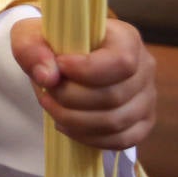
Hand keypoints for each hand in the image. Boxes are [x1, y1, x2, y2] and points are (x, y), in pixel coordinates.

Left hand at [10, 16, 156, 149]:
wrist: (60, 62)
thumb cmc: (49, 45)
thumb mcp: (30, 36)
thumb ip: (32, 49)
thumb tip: (48, 76)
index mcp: (125, 38)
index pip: (121, 61)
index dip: (87, 70)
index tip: (59, 66)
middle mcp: (144, 67)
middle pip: (114, 96)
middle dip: (70, 98)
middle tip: (46, 90)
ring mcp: (147, 97)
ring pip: (116, 122)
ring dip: (74, 119)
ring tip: (51, 106)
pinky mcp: (142, 122)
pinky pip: (122, 140)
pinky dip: (89, 138)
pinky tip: (66, 125)